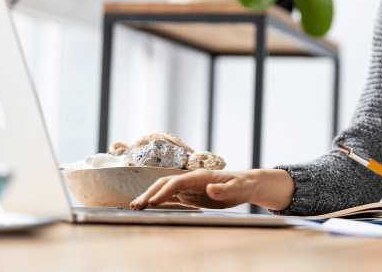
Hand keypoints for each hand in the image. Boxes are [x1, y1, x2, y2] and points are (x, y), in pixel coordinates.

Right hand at [130, 170, 259, 209]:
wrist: (245, 184)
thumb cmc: (241, 186)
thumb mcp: (236, 189)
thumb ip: (223, 189)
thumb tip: (210, 188)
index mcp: (200, 176)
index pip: (177, 182)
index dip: (164, 191)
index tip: (153, 201)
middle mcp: (191, 179)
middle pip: (165, 183)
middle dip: (150, 193)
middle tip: (136, 205)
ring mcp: (189, 186)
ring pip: (165, 189)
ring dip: (150, 196)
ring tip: (135, 206)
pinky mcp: (190, 194)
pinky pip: (171, 196)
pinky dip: (158, 200)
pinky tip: (149, 206)